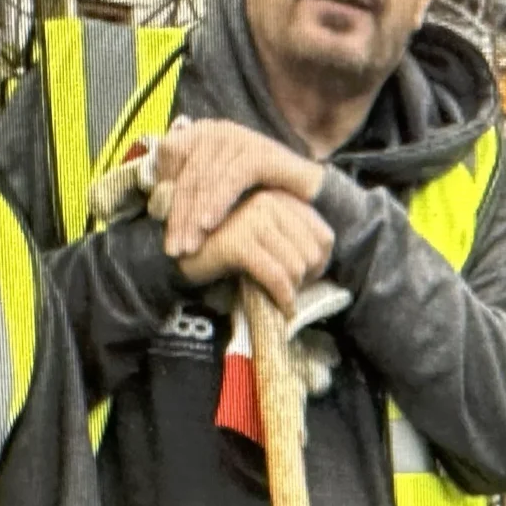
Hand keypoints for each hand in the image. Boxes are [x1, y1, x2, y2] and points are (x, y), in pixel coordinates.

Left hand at [157, 119, 328, 259]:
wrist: (306, 190)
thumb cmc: (257, 193)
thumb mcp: (217, 190)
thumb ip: (189, 189)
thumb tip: (156, 202)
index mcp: (201, 134)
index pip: (169, 159)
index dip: (164, 194)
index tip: (165, 227)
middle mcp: (217, 131)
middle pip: (187, 175)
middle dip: (179, 216)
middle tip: (175, 248)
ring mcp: (239, 138)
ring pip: (206, 180)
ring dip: (195, 216)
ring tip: (190, 245)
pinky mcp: (260, 152)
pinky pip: (231, 179)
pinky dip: (218, 202)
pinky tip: (209, 224)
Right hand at [177, 188, 335, 308]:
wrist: (180, 256)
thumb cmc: (228, 248)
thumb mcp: (267, 235)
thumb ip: (293, 238)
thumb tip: (323, 264)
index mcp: (281, 198)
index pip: (325, 236)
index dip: (320, 264)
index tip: (305, 278)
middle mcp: (269, 202)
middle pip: (313, 254)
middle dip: (305, 280)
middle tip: (290, 290)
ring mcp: (253, 220)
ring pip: (296, 267)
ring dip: (291, 290)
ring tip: (279, 295)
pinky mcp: (239, 242)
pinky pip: (276, 277)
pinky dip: (283, 298)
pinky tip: (282, 308)